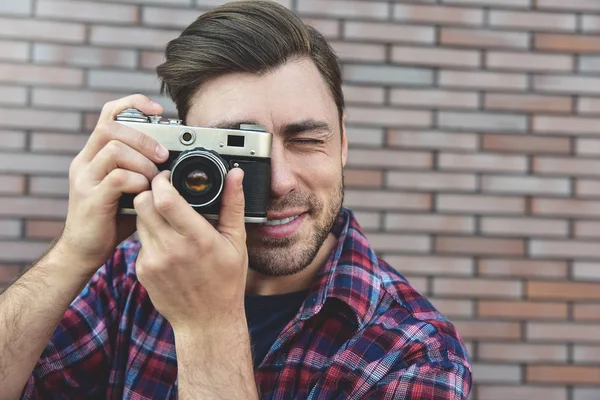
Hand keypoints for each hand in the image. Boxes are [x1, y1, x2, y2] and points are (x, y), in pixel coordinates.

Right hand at [58, 94, 168, 274]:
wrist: (85, 251)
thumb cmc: (112, 218)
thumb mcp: (129, 187)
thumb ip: (143, 170)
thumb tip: (174, 158)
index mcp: (94, 154)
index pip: (109, 113)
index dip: (133, 104)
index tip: (158, 110)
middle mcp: (85, 161)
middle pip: (111, 127)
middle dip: (144, 137)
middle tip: (163, 155)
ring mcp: (85, 179)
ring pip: (114, 149)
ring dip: (143, 161)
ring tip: (155, 178)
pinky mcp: (90, 198)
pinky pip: (117, 177)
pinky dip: (137, 181)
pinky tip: (144, 192)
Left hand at [134, 168, 247, 328]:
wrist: (206, 321)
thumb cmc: (226, 282)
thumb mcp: (236, 241)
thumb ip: (233, 204)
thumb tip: (235, 174)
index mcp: (196, 238)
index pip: (164, 198)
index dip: (161, 181)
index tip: (167, 177)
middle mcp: (170, 249)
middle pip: (142, 204)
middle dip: (151, 192)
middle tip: (163, 193)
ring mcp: (152, 261)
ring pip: (139, 220)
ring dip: (150, 213)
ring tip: (169, 219)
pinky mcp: (142, 271)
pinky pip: (139, 242)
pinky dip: (151, 236)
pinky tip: (167, 245)